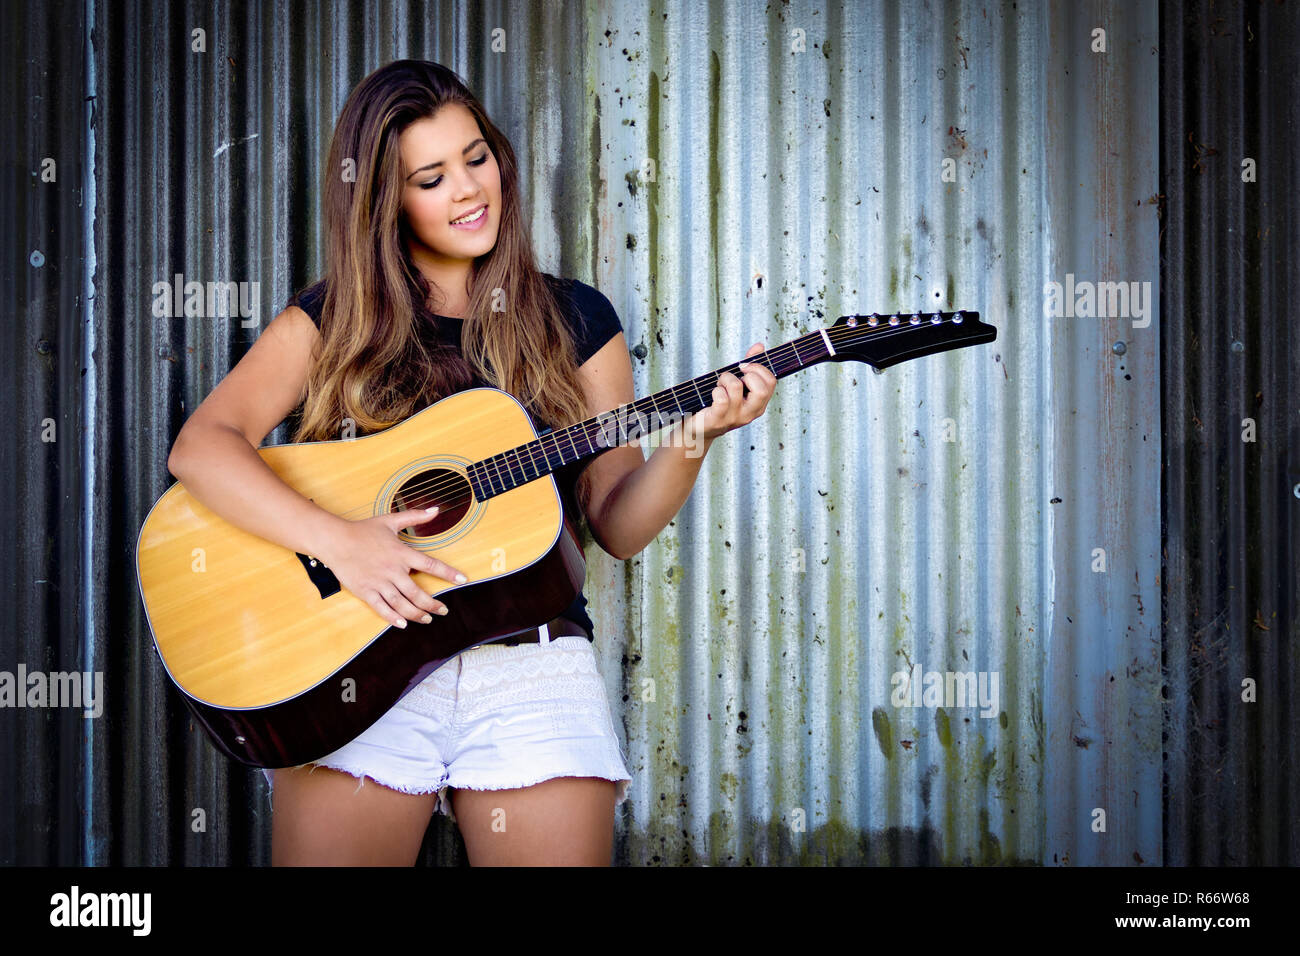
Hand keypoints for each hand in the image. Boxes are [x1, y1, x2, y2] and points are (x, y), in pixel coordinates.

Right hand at [314, 506, 469, 628]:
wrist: (335, 540)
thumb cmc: (363, 530)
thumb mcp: (390, 520)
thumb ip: (415, 516)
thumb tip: (435, 509)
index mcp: (401, 553)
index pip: (431, 564)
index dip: (448, 573)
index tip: (462, 580)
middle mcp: (393, 570)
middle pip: (418, 593)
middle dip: (433, 604)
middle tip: (443, 610)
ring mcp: (379, 583)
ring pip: (402, 604)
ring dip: (417, 614)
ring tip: (427, 619)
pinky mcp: (366, 591)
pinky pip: (382, 608)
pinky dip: (393, 618)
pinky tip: (403, 624)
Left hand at [687, 342, 777, 442]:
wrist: (699, 428)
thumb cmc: (719, 404)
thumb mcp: (737, 385)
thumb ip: (749, 367)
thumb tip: (759, 346)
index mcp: (758, 404)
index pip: (771, 382)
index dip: (759, 368)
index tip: (744, 366)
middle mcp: (750, 413)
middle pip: (762, 389)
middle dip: (748, 373)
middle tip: (737, 373)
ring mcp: (735, 417)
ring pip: (736, 387)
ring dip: (725, 378)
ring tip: (720, 384)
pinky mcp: (719, 419)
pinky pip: (721, 398)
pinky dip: (716, 390)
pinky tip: (713, 394)